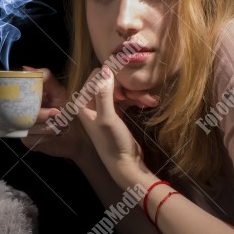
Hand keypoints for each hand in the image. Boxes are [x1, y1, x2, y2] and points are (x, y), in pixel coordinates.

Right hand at [20, 67, 89, 161]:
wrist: (76, 137)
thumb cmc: (68, 112)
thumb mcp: (59, 93)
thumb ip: (46, 79)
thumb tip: (25, 67)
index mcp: (27, 99)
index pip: (15, 93)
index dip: (23, 94)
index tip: (42, 98)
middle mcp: (21, 113)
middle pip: (21, 111)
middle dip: (42, 114)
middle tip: (57, 114)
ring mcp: (22, 128)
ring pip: (27, 125)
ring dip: (47, 126)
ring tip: (60, 124)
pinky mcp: (27, 142)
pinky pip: (31, 137)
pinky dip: (46, 135)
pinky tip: (55, 134)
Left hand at [76, 65, 152, 186]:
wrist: (125, 165)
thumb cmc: (113, 143)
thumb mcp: (108, 118)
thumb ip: (104, 94)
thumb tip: (105, 69)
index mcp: (82, 103)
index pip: (97, 76)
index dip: (114, 79)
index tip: (129, 89)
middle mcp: (90, 103)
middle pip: (110, 82)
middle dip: (128, 87)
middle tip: (144, 96)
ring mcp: (103, 108)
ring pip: (120, 90)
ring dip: (136, 93)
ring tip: (150, 101)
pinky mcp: (115, 112)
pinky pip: (126, 98)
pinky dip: (136, 99)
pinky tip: (149, 103)